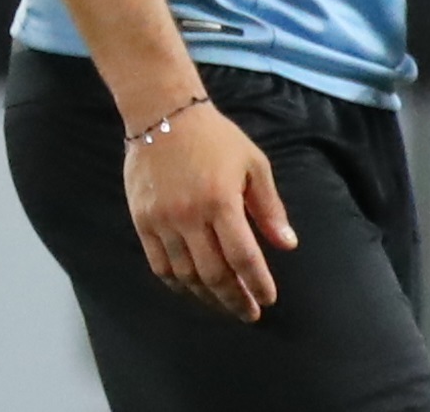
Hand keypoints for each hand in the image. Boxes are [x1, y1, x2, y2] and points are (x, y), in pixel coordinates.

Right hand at [122, 103, 297, 321]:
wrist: (164, 116)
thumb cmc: (217, 139)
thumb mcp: (254, 164)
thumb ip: (269, 208)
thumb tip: (287, 245)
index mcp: (222, 201)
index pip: (243, 256)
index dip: (257, 282)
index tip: (268, 299)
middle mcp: (190, 216)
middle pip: (213, 273)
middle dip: (234, 298)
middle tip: (249, 312)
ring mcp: (162, 221)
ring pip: (185, 275)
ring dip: (207, 296)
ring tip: (224, 304)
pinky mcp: (142, 222)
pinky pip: (159, 265)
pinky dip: (177, 283)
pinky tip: (192, 289)